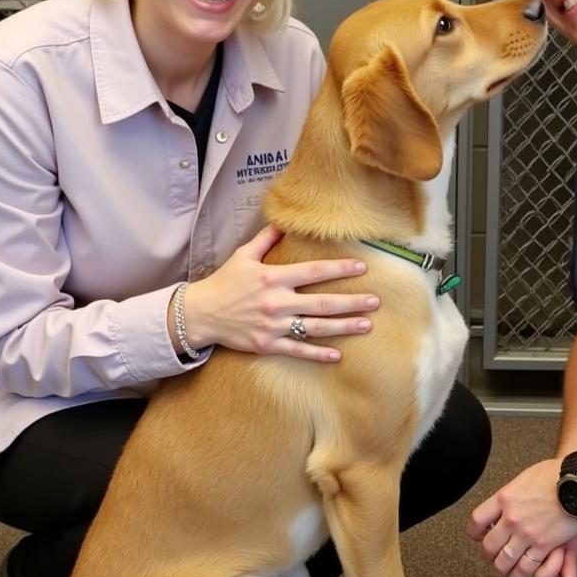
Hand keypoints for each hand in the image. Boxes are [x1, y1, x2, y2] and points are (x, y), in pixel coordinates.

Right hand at [182, 224, 378, 361]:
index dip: (340, 268)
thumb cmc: (224, 282)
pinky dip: (318, 354)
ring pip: (316, 328)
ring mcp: (273, 326)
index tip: (362, 267)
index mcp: (273, 278)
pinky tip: (338, 355)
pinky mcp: (268, 345)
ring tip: (367, 325)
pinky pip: (298, 351)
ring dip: (344, 327)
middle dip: (352, 302)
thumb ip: (266, 239)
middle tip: (376, 301)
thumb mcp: (243, 256)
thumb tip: (285, 221)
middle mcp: (276, 302)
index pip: (314, 272)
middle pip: (323, 303)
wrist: (199, 314)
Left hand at [468, 459, 576, 576]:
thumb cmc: (555, 476)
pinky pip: (526, 569)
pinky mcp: (543, 546)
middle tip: (493, 557)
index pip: (477, 520)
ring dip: (502, 571)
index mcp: (504, 498)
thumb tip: (500, 508)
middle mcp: (511, 518)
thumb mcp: (524, 480)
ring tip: (504, 573)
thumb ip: (511, 498)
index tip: (479, 535)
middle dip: (488, 556)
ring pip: (504, 562)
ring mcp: (526, 534)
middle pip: (488, 547)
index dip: (475, 532)